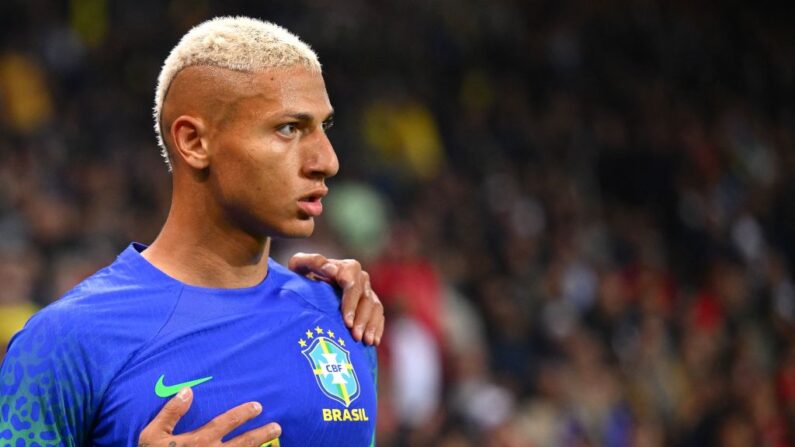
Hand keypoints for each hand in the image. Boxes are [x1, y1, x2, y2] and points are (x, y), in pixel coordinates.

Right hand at [138, 387, 280, 446]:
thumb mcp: (152, 434)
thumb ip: (170, 412)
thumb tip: (188, 390)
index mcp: (198, 440)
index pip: (226, 423)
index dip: (243, 414)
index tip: (258, 406)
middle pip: (243, 444)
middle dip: (261, 435)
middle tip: (277, 427)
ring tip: (274, 445)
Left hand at [288, 253, 384, 345]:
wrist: (306, 286)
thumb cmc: (301, 275)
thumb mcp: (300, 265)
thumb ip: (313, 262)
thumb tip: (331, 269)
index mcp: (347, 268)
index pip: (352, 286)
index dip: (351, 304)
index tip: (347, 322)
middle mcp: (361, 278)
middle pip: (366, 299)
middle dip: (362, 319)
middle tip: (356, 337)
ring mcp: (367, 292)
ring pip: (375, 308)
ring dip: (371, 325)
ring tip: (365, 342)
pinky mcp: (371, 304)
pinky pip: (379, 316)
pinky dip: (377, 328)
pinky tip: (373, 342)